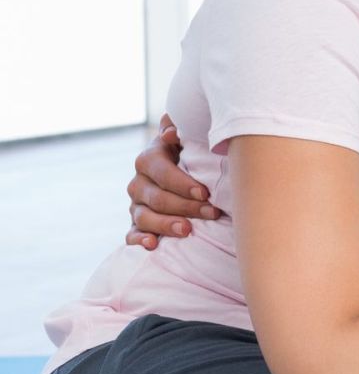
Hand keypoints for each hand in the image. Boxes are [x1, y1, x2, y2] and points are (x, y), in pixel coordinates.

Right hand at [126, 114, 218, 249]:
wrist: (184, 169)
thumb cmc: (192, 153)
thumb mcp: (187, 137)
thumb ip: (179, 128)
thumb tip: (171, 132)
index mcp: (149, 159)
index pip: (160, 171)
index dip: (181, 183)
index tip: (205, 192)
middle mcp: (139, 182)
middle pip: (156, 197)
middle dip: (185, 206)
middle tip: (211, 212)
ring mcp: (136, 204)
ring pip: (144, 217)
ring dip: (165, 224)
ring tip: (187, 230)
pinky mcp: (137, 223)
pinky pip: (132, 234)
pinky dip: (139, 240)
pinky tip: (153, 244)